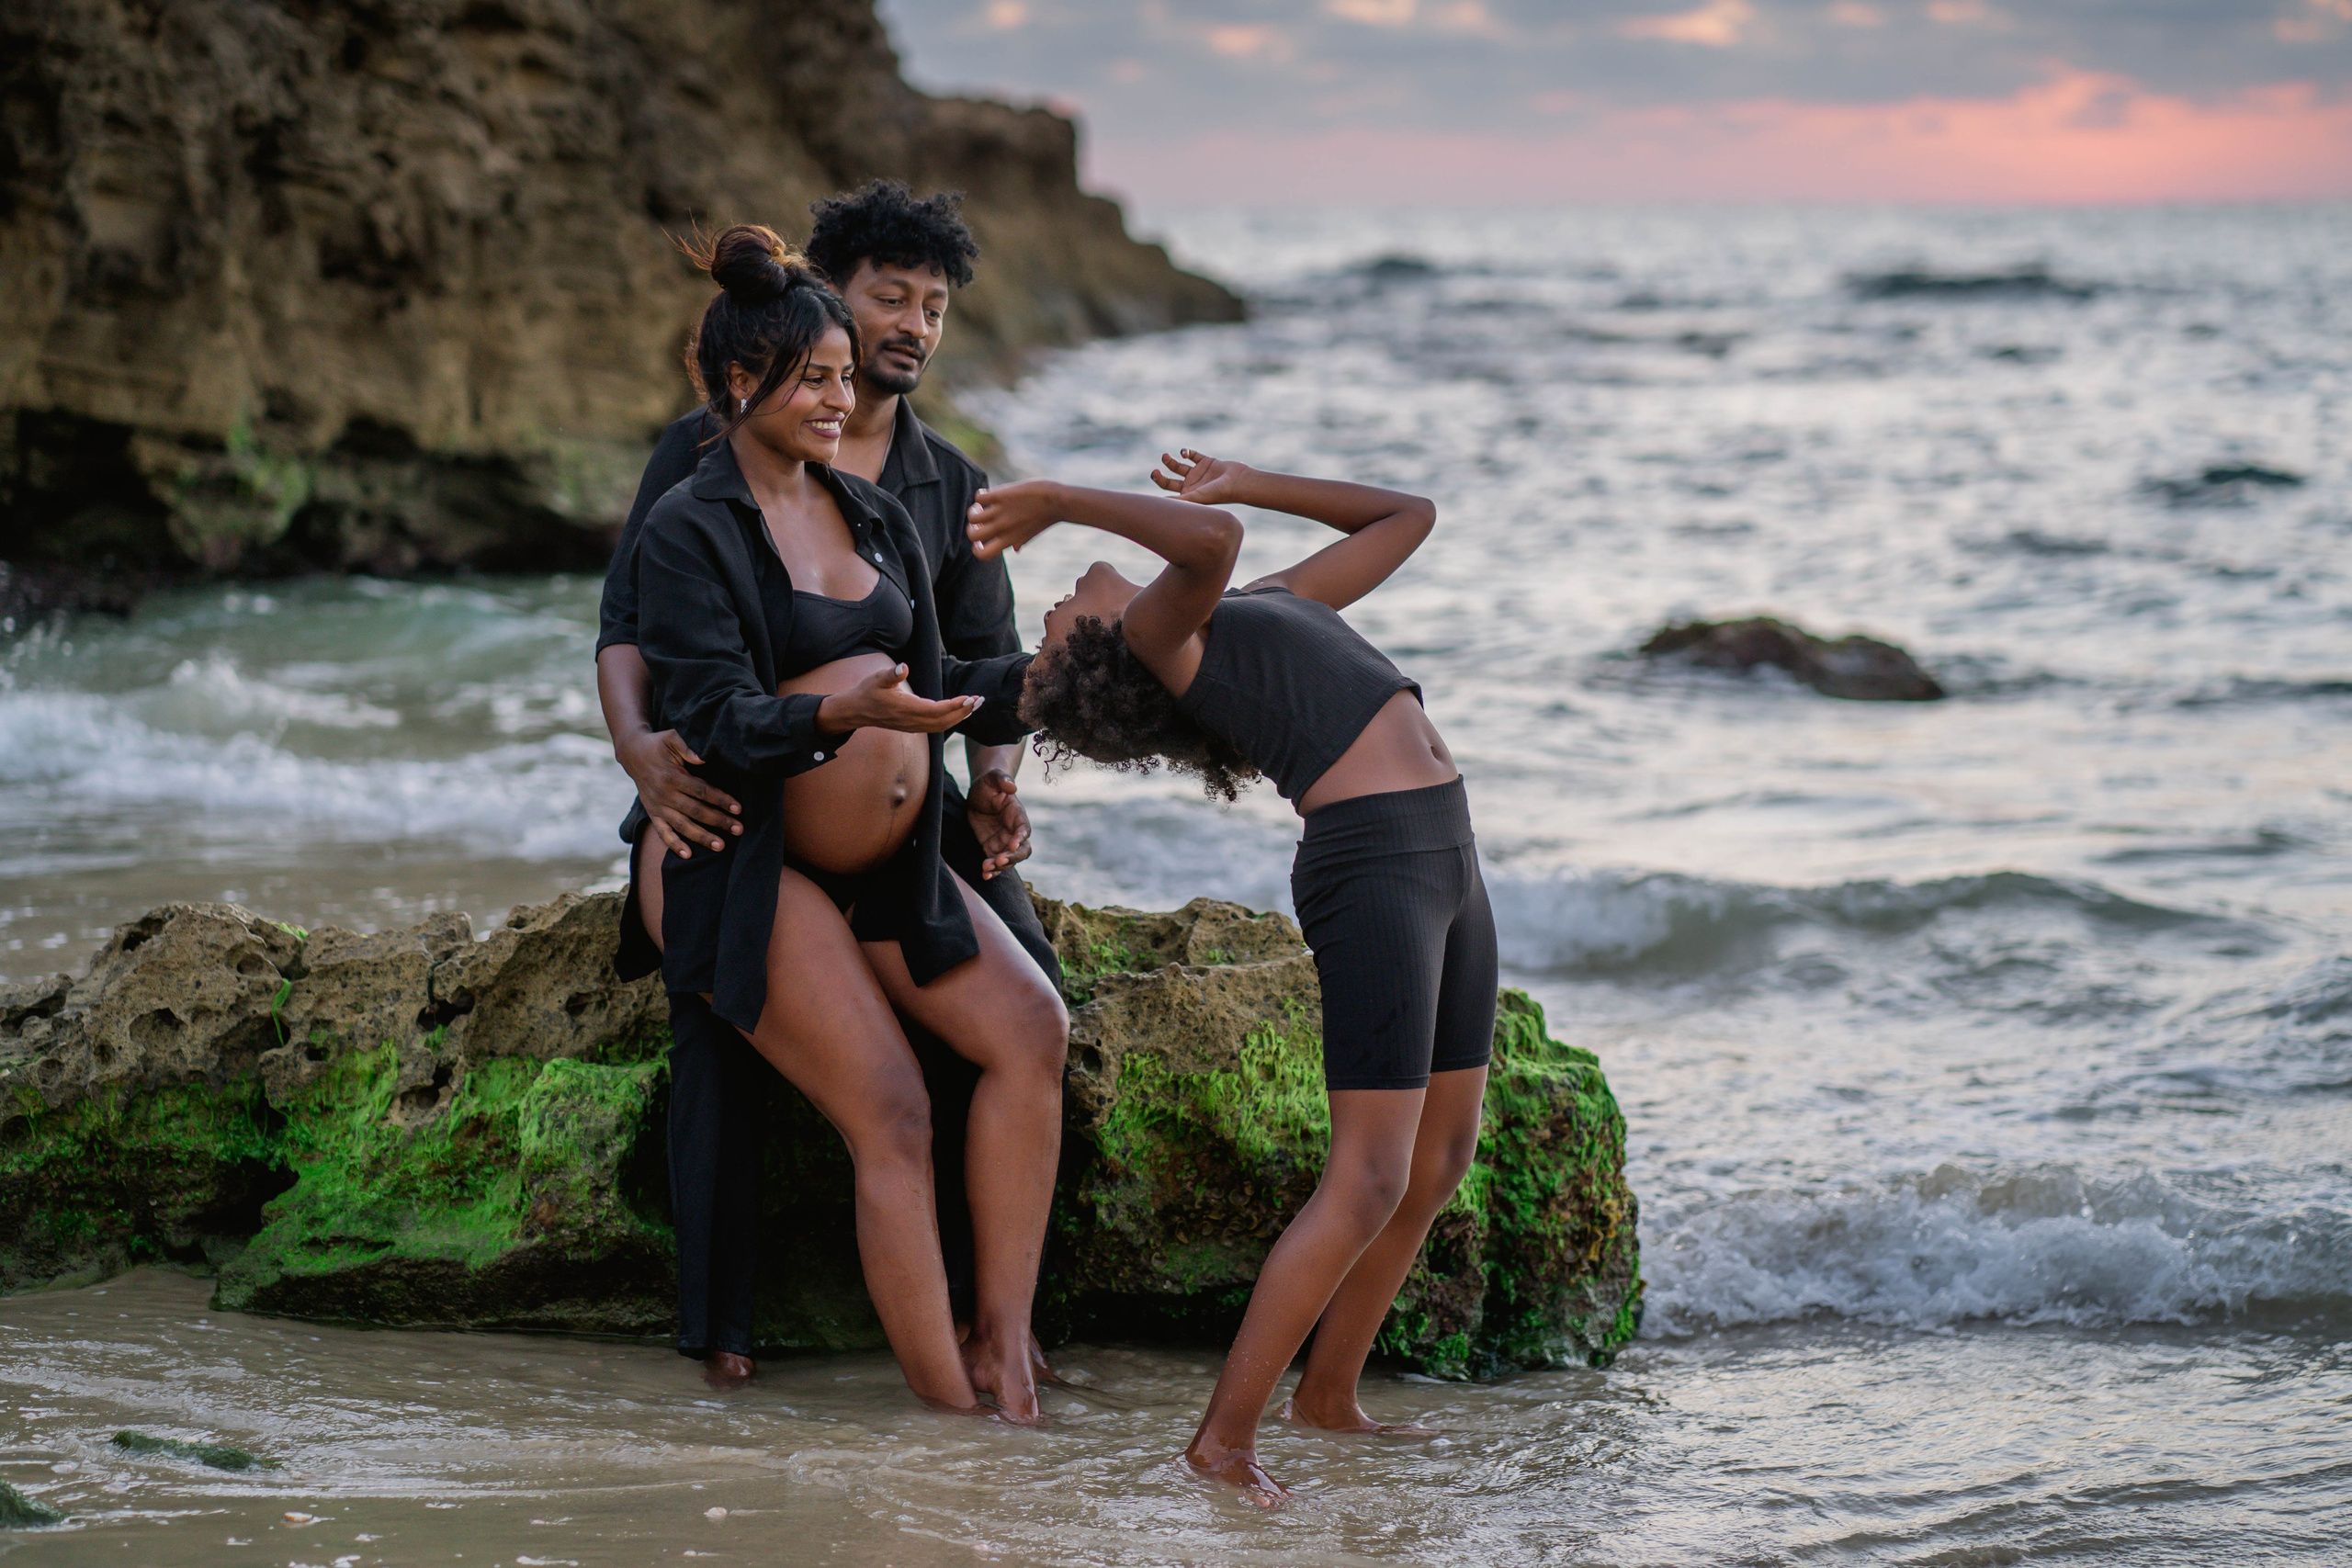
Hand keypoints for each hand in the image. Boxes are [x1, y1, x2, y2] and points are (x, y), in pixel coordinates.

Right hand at [616, 728, 740, 858]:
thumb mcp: (671, 738)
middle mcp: (665, 795)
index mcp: (672, 777)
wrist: (632, 753)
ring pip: (683, 825)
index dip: (721, 800)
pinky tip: (688, 854)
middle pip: (696, 811)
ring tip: (721, 846)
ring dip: (702, 837)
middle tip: (739, 829)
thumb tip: (703, 759)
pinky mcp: (653, 813)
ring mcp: (658, 806)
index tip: (738, 808)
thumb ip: (686, 747)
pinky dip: (674, 844)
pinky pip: (663, 832)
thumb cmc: (657, 744)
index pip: (702, 791)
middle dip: (719, 821)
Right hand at [817, 663, 984, 735]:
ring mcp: (912, 726)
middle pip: (944, 721)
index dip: (954, 706)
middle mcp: (912, 721)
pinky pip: (936, 727)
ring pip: (941, 726)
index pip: (936, 710)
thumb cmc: (867, 692)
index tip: (970, 698)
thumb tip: (903, 667)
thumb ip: (892, 674)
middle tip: (980, 700)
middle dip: (963, 712)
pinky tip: (959, 711)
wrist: (855, 711)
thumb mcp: (877, 679)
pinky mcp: (912, 727)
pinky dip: (950, 720)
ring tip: (974, 705)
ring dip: (959, 716)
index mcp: (906, 709)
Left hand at [965, 767, 1032, 879]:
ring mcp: (1004, 842)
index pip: (1024, 830)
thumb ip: (1002, 779)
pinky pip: (996, 864)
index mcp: (1017, 815)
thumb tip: (1012, 786)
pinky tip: (984, 876)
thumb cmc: (989, 784)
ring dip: (1000, 867)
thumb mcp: (993, 778)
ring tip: (985, 868)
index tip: (1011, 845)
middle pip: (1022, 850)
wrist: (979, 794)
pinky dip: (992, 872)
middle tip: (998, 860)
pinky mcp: (992, 848)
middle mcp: (1014, 831)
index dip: (1020, 838)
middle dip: (1012, 858)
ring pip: (1009, 861)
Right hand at [966, 480, 1062, 560]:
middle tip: (979, 521)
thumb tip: (1015, 549)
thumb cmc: (1046, 517)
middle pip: (972, 535)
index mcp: (1008, 540)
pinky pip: (980, 497)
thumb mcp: (1031, 533)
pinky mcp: (1002, 495)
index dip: (976, 549)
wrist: (1058, 501)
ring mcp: (1001, 512)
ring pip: (973, 516)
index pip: (982, 555)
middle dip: (971, 528)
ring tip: (980, 506)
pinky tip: (988, 494)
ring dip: (973, 510)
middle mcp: (1002, 528)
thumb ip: (1019, 541)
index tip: (980, 541)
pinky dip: (980, 495)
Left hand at [1151, 448, 1251, 505]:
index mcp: (1187, 494)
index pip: (1168, 489)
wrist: (1238, 482)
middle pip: (1170, 479)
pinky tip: (1185, 453)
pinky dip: (1186, 452)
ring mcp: (1198, 473)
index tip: (1154, 474)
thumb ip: (1179, 501)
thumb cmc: (1217, 493)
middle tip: (1155, 471)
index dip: (1159, 481)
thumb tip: (1159, 505)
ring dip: (1170, 461)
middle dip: (1161, 474)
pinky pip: (1193, 455)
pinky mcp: (1206, 462)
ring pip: (1179, 465)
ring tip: (1166, 456)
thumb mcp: (1196, 497)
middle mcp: (1191, 484)